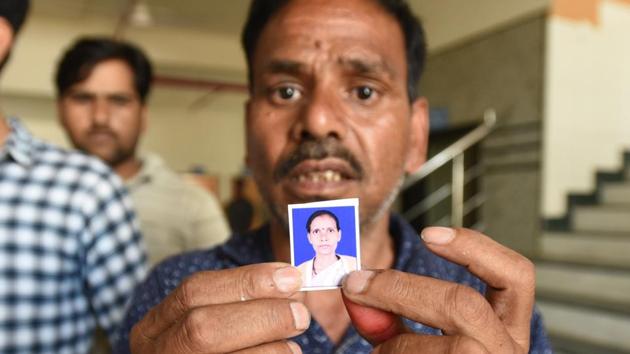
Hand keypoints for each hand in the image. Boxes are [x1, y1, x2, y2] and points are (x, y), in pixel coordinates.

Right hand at [130, 263, 307, 353]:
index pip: (195, 291)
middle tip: (300, 314)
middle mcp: (157, 352)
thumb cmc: (212, 350)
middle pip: (202, 327)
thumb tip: (289, 284)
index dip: (246, 281)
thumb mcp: (211, 322)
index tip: (289, 276)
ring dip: (268, 348)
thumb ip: (240, 303)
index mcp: (155, 327)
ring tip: (294, 344)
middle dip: (259, 315)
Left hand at [342, 227, 534, 352]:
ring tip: (381, 352)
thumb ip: (394, 317)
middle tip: (354, 284)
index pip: (515, 276)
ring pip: (434, 347)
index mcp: (508, 330)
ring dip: (391, 345)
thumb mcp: (423, 341)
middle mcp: (507, 353)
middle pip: (461, 303)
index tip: (428, 233)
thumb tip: (356, 291)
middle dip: (399, 289)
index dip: (475, 248)